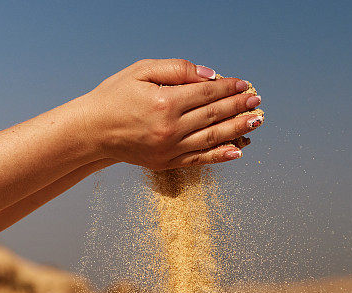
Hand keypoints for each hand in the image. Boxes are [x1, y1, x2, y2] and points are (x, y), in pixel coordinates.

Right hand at [78, 58, 262, 169]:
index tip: (245, 85)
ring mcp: (169, 149)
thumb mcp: (142, 70)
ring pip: (212, 139)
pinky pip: (200, 159)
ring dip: (237, 130)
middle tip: (258, 102)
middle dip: (239, 107)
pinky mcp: (166, 163)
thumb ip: (177, 70)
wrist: (94, 131)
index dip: (229, 88)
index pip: (207, 94)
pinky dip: (220, 155)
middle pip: (214, 116)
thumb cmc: (116, 96)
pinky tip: (238, 149)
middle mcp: (170, 129)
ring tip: (255, 122)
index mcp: (165, 103)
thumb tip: (210, 75)